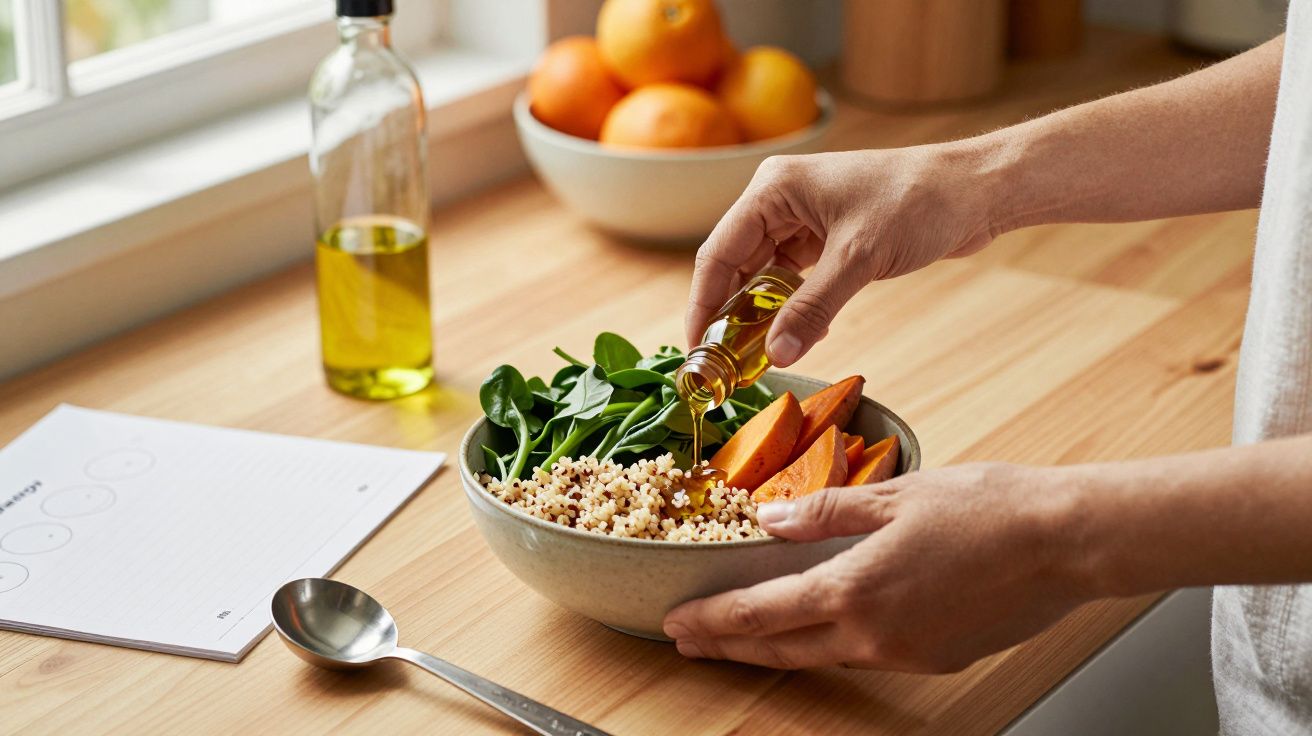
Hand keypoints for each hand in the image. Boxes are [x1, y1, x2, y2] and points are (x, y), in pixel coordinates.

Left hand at [661, 463, 1093, 671]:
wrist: (1067, 542)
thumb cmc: (989, 509)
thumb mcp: (894, 495)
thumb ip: (824, 513)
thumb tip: (769, 520)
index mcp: (855, 590)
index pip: (760, 615)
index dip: (713, 622)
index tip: (678, 625)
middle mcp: (874, 635)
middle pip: (781, 650)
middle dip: (730, 647)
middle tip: (692, 644)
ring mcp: (907, 654)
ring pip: (824, 656)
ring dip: (779, 648)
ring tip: (748, 636)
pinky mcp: (937, 658)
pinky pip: (868, 655)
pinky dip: (832, 643)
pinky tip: (827, 627)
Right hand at [685, 145, 997, 365]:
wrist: (974, 191)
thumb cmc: (918, 203)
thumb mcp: (858, 259)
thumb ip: (812, 308)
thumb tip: (776, 355)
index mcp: (774, 189)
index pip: (718, 252)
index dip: (703, 303)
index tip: (698, 350)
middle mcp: (780, 200)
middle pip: (736, 265)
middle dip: (731, 315)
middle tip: (727, 364)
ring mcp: (803, 218)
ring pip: (765, 276)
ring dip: (765, 315)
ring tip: (762, 357)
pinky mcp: (827, 236)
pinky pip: (795, 279)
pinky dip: (795, 308)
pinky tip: (804, 335)